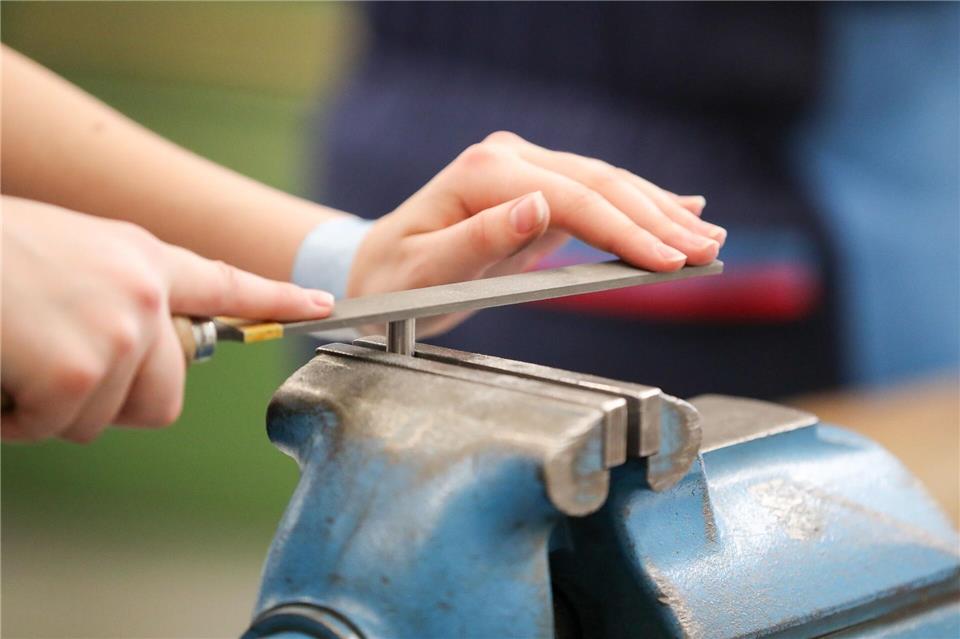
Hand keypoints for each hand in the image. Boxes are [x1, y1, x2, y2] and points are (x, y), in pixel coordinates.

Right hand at [0, 197, 333, 442]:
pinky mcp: (79, 370)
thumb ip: (122, 292)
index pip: (226, 283)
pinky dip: (18, 415)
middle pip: (165, 397)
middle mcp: (144, 293)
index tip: (321, 305)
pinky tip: (3, 369)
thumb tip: (146, 345)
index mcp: (143, 258)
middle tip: (59, 368)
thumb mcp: (74, 253)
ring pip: (102, 418)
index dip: (276, 298)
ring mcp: (118, 332)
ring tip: (17, 351)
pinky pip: (57, 427)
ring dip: (51, 404)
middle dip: (111, 401)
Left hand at [348, 131, 725, 334]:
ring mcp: (524, 171)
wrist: (379, 272)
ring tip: (706, 237)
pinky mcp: (535, 191)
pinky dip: (639, 205)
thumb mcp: (424, 272)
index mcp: (483, 175)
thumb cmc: (394, 281)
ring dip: (659, 211)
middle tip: (706, 251)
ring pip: (605, 185)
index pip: (571, 198)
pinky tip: (680, 206)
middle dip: (657, 219)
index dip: (624, 230)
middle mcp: (507, 161)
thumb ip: (476, 239)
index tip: (667, 260)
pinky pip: (595, 196)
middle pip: (598, 184)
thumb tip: (536, 206)